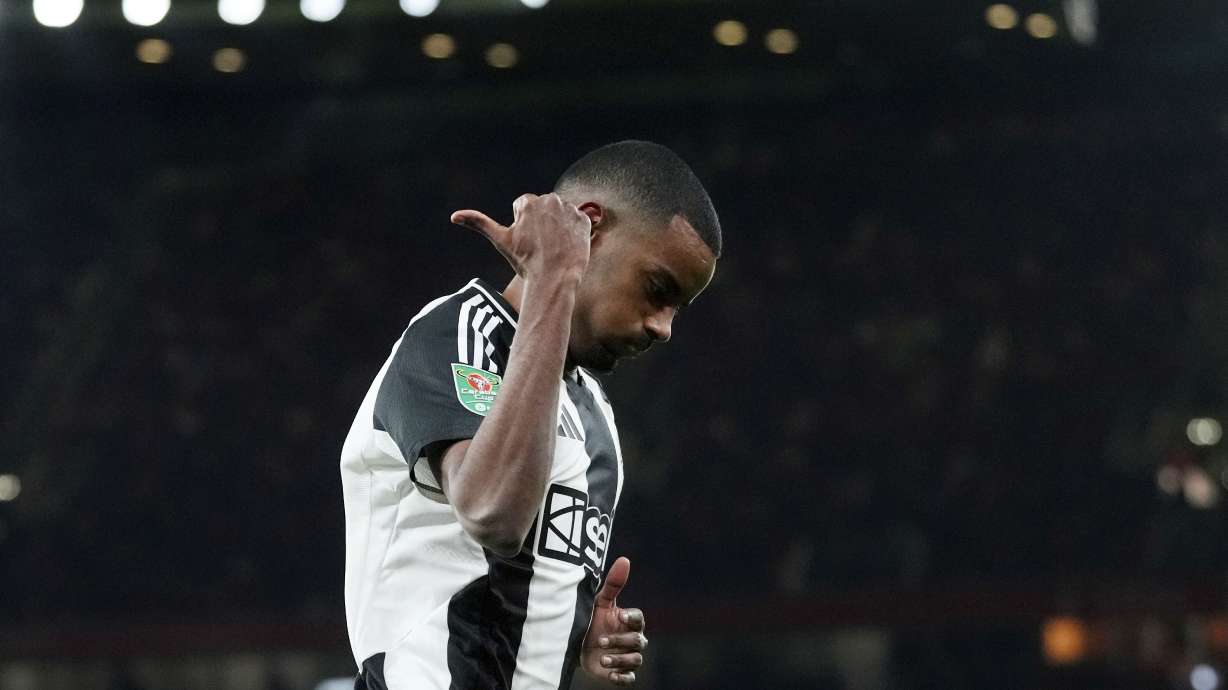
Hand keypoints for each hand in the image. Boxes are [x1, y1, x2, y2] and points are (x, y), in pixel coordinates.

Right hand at [451, 193, 590, 281]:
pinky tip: (567, 246)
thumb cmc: (525, 262)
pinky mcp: (584, 219)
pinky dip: (574, 232)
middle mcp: (549, 199)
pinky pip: (578, 222)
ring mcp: (569, 209)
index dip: (524, 226)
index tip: (527, 241)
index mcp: (528, 202)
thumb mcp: (500, 241)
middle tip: (540, 246)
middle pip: (543, 209)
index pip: (524, 207)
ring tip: (554, 247)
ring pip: (560, 214)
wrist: (554, 279)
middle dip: (541, 223)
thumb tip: (454, 216)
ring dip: (558, 226)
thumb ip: (478, 223)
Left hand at [581, 557, 646, 685]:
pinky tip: (611, 675)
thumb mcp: (600, 602)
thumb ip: (613, 583)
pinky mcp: (619, 672)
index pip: (639, 619)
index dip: (632, 618)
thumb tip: (625, 559)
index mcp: (628, 621)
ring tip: (603, 658)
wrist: (577, 644)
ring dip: (620, 660)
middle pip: (639, 641)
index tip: (621, 617)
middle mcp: (631, 639)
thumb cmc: (592, 618)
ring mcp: (626, 656)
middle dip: (621, 642)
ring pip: (635, 660)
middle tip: (601, 641)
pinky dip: (622, 677)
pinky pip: (629, 678)